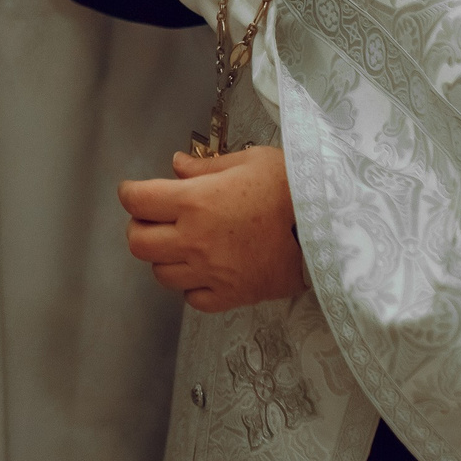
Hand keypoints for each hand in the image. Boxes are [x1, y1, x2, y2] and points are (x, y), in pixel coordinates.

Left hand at [117, 146, 305, 312]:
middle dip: (140, 227)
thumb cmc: (289, 186)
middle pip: (137, 243)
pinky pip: (192, 298)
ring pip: (160, 274)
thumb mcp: (248, 161)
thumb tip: (177, 165)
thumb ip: (206, 166)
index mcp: (194, 202)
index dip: (131, 193)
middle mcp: (193, 240)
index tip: (137, 192)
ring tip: (184, 244)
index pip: (136, 200)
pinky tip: (206, 271)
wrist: (329, 227)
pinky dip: (192, 286)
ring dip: (165, 258)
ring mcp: (210, 273)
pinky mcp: (230, 296)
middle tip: (156, 219)